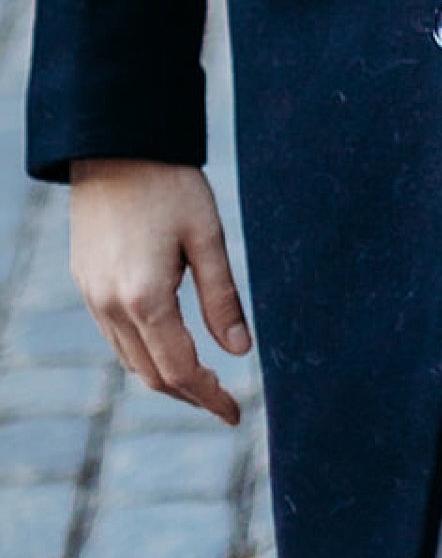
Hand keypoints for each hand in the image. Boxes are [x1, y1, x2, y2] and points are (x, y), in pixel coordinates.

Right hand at [70, 160, 250, 425]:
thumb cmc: (169, 182)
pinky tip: (167, 345)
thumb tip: (240, 352)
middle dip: (189, 395)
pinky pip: (114, 337)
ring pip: (129, 360)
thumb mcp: (207, 234)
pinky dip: (142, 353)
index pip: (180, 370)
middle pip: (151, 375)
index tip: (235, 414)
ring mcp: (92, 296)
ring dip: (164, 378)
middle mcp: (111, 306)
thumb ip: (222, 296)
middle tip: (223, 402)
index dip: (209, 398)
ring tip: (201, 381)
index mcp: (146, 297)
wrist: (114, 144)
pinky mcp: (85, 283)